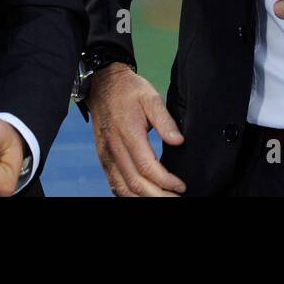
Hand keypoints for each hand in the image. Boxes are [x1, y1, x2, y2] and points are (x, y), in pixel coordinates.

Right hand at [86, 63, 185, 196]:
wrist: (102, 84)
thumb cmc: (129, 90)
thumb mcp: (151, 97)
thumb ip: (165, 121)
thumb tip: (178, 141)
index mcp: (128, 133)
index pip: (147, 167)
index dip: (166, 181)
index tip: (181, 186)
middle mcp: (114, 148)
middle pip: (135, 183)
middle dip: (158, 196)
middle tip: (176, 199)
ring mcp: (106, 155)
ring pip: (123, 188)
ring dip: (143, 199)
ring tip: (163, 199)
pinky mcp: (103, 157)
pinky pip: (114, 183)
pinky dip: (128, 195)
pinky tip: (142, 196)